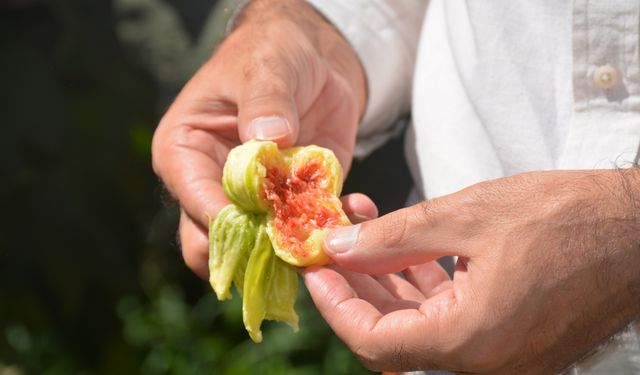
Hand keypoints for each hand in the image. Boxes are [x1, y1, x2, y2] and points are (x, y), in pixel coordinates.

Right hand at [151, 0, 367, 277]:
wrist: (314, 59)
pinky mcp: (293, 204)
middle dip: (250, 252)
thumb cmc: (272, 53)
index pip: (193, 198)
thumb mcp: (265, 67)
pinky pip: (304, 234)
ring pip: (259, 251)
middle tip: (289, 243)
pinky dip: (327, 231)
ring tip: (324, 233)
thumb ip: (265, 100)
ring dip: (291, 250)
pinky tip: (352, 210)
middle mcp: (212, 185)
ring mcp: (254, 201)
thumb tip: (267, 138)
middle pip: (214, 243)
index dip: (225, 217)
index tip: (264, 218)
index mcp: (184, 153)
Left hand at [304, 170, 639, 373]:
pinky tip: (404, 241)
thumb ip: (391, 238)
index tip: (315, 268)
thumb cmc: (567, 217)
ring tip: (363, 226)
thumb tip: (337, 246)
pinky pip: (451, 315)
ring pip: (419, 323)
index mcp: (470, 340)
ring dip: (386, 277)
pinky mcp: (511, 333)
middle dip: (355, 285)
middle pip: (392, 334)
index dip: (334, 305)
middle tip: (333, 241)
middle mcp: (484, 360)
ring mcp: (500, 351)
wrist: (639, 228)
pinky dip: (422, 281)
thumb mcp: (465, 215)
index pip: (373, 342)